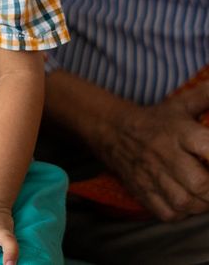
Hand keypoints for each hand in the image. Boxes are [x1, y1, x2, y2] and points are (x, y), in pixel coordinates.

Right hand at [96, 84, 208, 220]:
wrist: (110, 130)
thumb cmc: (155, 120)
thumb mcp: (180, 104)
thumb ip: (206, 96)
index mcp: (179, 131)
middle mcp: (165, 155)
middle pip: (199, 184)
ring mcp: (151, 175)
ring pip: (185, 203)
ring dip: (202, 204)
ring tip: (204, 195)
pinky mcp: (142, 191)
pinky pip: (167, 213)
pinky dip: (182, 213)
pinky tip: (187, 202)